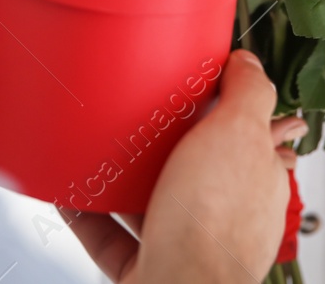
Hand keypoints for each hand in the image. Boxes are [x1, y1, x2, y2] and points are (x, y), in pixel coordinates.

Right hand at [70, 50, 305, 283]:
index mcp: (255, 179)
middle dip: (165, 139)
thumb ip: (248, 93)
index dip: (229, 107)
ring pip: (150, 199)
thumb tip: (248, 60)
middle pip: (194, 165)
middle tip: (136, 109)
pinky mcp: (147, 266)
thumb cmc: (213, 225)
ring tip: (95, 143)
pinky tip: (68, 188)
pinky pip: (109, 233)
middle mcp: (225, 213)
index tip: (200, 84)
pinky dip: (87, 211)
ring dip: (121, 175)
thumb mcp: (239, 133)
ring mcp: (186, 242)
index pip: (250, 135)